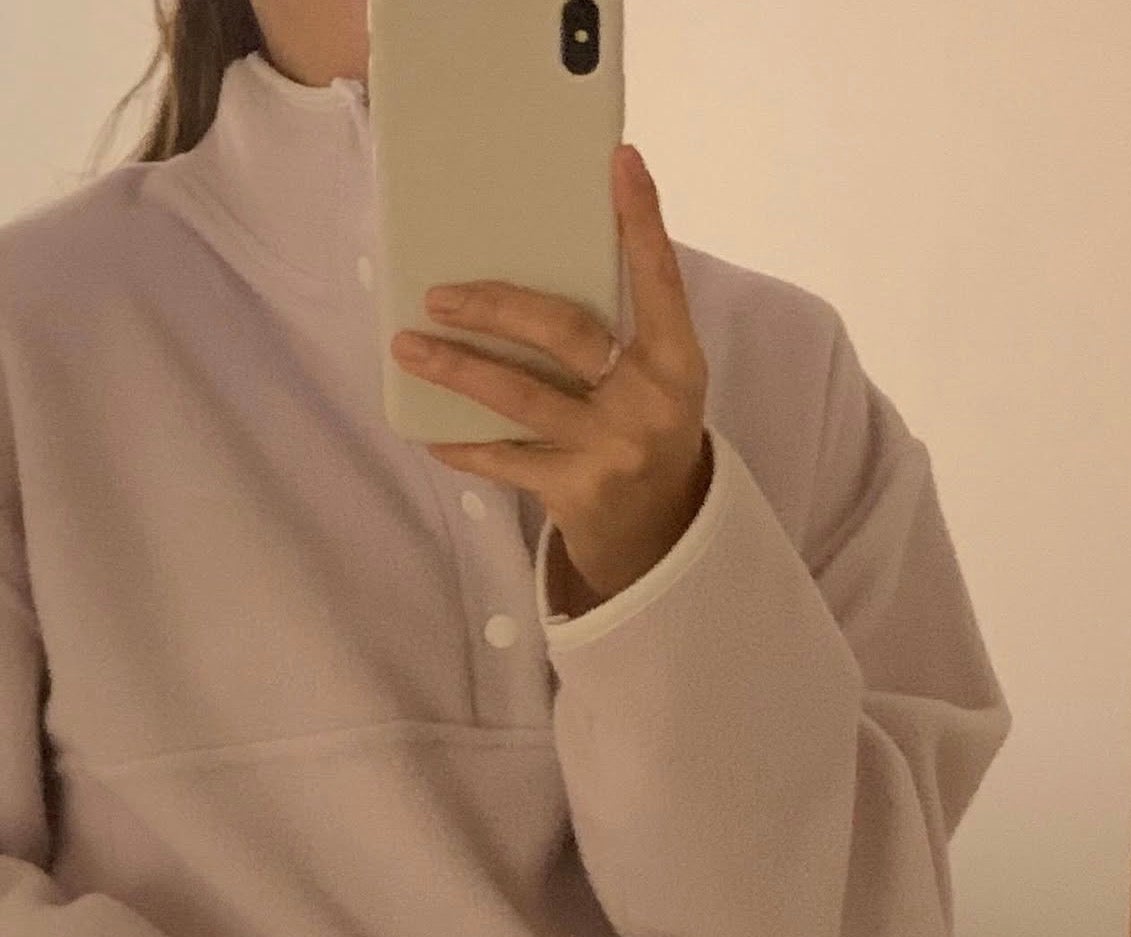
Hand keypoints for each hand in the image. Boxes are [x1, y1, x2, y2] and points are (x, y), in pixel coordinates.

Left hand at [390, 144, 713, 604]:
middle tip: (438, 295)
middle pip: (563, 333)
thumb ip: (617, 329)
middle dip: (494, 308)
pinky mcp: (574, 492)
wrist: (660, 531)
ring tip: (408, 348)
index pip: (659, 280)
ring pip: (518, 397)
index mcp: (675, 363)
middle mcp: (646, 403)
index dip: (642, 221)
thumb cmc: (645, 430)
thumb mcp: (654, 378)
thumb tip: (531, 270)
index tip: (621, 163)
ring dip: (456, 370)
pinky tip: (431, 431)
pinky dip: (464, 445)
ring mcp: (610, 450)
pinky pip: (504, 459)